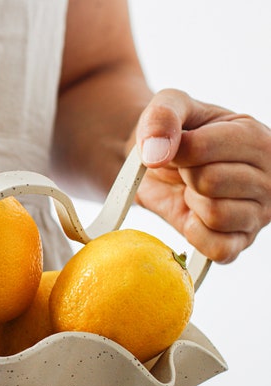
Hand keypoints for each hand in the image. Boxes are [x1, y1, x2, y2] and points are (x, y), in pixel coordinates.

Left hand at [134, 88, 270, 262]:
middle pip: (209, 183)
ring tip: (195, 191)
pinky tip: (195, 217)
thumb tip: (156, 153)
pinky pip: (218, 249)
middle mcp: (270, 175)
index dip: (176, 150)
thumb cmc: (174, 132)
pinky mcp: (242, 241)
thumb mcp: (169, 106)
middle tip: (188, 171)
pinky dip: (196, 235)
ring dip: (192, 204)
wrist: (159, 161)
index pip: (203, 149)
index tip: (177, 147)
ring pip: (216, 216)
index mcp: (256, 136)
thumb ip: (163, 116)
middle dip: (185, 176)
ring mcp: (260, 212)